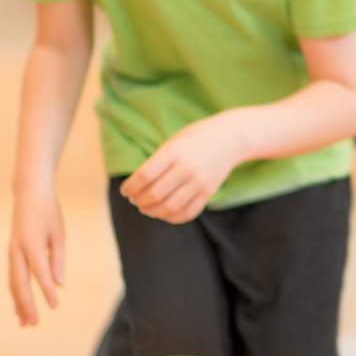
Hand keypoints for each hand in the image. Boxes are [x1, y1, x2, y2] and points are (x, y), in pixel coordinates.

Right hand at [8, 184, 66, 325]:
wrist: (29, 193)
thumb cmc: (48, 212)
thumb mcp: (58, 233)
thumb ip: (57, 259)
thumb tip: (59, 284)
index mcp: (31, 242)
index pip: (39, 271)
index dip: (46, 290)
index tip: (54, 307)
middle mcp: (17, 249)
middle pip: (19, 282)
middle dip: (26, 304)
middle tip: (34, 324)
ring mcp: (12, 252)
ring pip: (13, 282)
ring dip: (18, 303)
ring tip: (25, 323)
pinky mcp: (12, 253)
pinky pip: (12, 277)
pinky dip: (16, 293)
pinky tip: (20, 307)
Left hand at [121, 114, 245, 222]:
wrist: (230, 138)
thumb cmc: (195, 138)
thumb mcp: (173, 142)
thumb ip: (156, 163)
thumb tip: (137, 188)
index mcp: (173, 152)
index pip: (144, 176)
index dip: (130, 187)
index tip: (125, 190)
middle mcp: (186, 168)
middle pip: (154, 194)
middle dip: (138, 201)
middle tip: (134, 200)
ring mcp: (199, 182)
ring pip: (169, 207)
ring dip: (152, 212)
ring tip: (146, 208)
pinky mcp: (208, 193)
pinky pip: (187, 213)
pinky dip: (172, 217)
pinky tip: (164, 213)